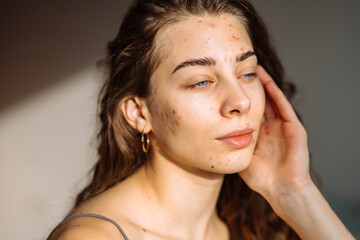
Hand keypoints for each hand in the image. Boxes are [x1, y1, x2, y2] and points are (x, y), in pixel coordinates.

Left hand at [239, 66, 354, 239]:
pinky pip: (283, 107)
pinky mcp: (294, 128)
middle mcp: (271, 128)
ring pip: (272, 100)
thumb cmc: (261, 178)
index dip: (239, 101)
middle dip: (251, 88)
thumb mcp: (241, 156)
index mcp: (259, 135)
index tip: (227, 87)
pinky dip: (275, 93)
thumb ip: (231, 146)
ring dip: (264, 84)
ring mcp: (283, 127)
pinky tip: (266, 81)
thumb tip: (210, 137)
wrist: (282, 190)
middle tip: (240, 71)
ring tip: (254, 69)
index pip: (248, 112)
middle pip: (260, 102)